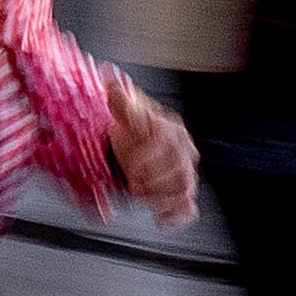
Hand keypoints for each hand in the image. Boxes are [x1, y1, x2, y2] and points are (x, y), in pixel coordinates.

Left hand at [100, 86, 199, 224]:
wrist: (138, 149)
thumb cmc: (132, 130)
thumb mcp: (123, 112)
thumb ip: (117, 96)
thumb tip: (107, 73)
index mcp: (172, 131)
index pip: (166, 144)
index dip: (149, 158)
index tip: (132, 167)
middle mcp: (184, 153)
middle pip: (180, 170)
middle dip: (155, 180)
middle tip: (134, 185)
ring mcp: (184, 174)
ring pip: (184, 189)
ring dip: (162, 197)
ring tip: (142, 198)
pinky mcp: (181, 194)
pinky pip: (187, 209)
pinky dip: (177, 217)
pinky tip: (161, 221)